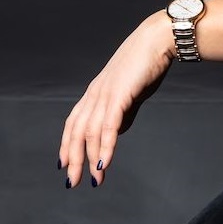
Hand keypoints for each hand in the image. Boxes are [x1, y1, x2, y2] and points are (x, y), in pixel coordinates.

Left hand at [58, 13, 174, 187]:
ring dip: (89, 158)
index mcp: (96, 92)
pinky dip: (104, 146)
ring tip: (94, 179)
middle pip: (76, 131)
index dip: (67, 144)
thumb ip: (123, 113)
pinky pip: (108, 126)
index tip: (64, 164)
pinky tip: (104, 163)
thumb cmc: (147, 64)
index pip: (74, 122)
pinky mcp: (119, 95)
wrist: (157, 41)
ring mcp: (105, 94)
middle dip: (73, 158)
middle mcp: (95, 94)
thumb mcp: (131, 93)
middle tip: (72, 182)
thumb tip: (116, 133)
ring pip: (90, 132)